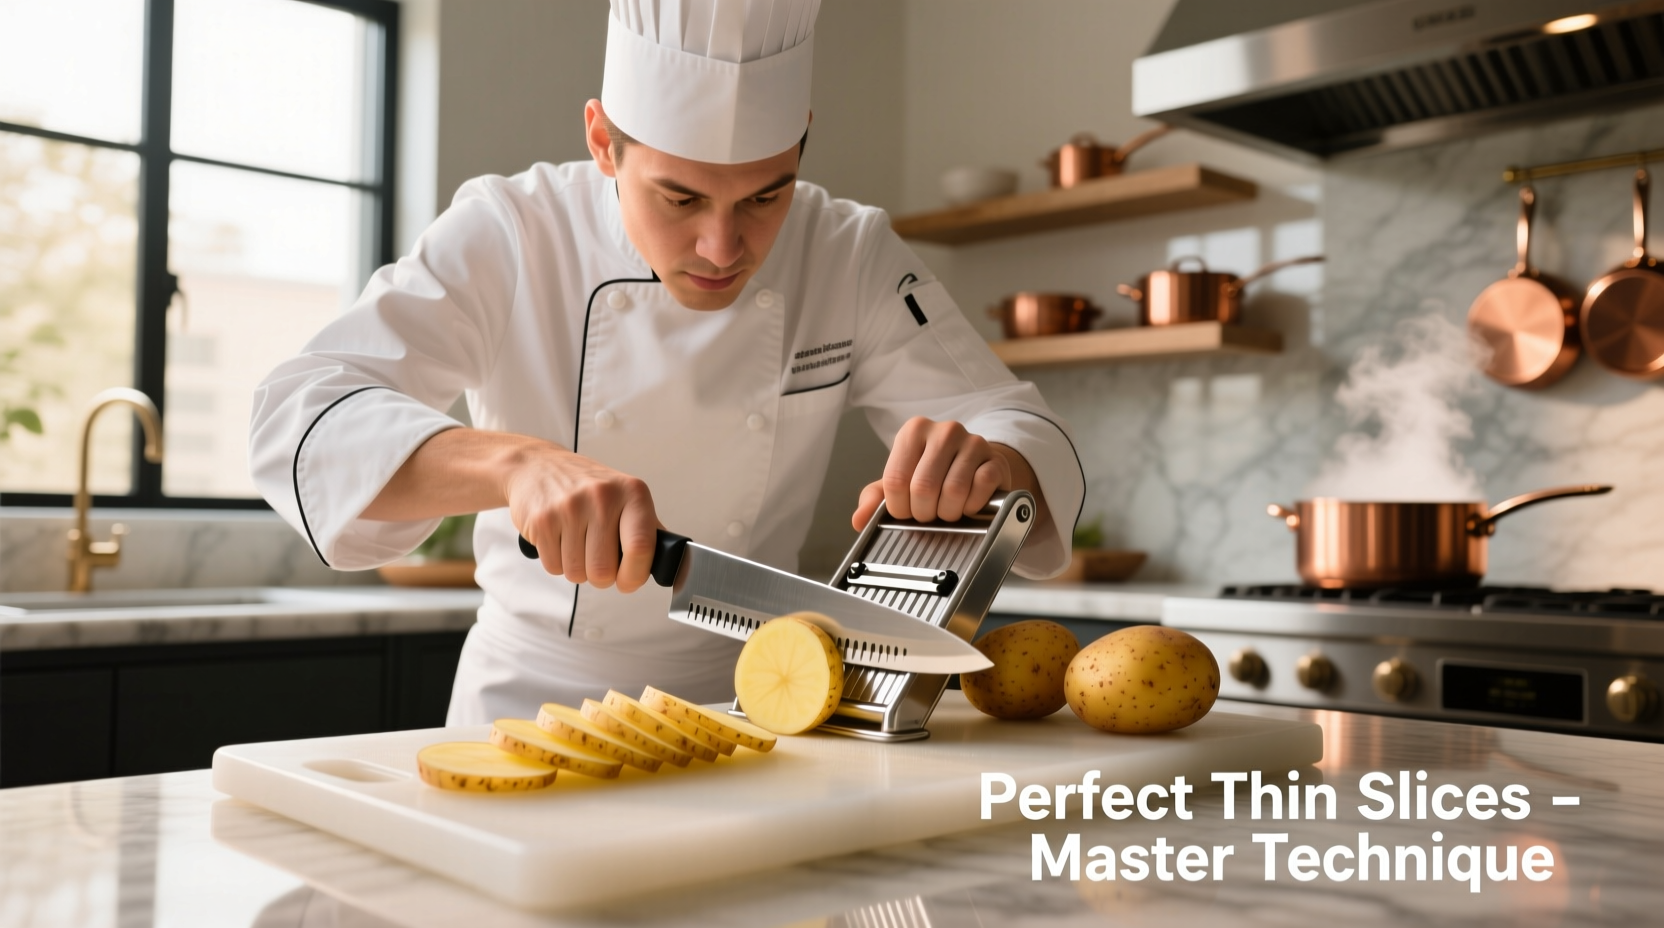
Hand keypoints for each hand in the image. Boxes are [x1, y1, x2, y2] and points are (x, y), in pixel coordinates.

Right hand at [502, 444, 660, 591]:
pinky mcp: (542, 520)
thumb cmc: (586, 486)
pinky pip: (554, 567)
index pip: (641, 547)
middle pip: (604, 571)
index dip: (634, 575)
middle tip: (598, 559)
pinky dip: (557, 562)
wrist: (537, 465)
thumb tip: (668, 560)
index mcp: (632, 492)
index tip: (628, 581)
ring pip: (577, 573)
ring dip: (578, 569)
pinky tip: (560, 539)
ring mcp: (569, 508)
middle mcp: (602, 497)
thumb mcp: (624, 495)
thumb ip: (646, 527)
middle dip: (602, 577)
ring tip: (577, 544)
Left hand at [852, 417, 1010, 527]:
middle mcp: (944, 431)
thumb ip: (876, 499)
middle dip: (923, 513)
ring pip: (953, 491)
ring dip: (948, 513)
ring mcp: (973, 443)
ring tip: (947, 510)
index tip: (906, 512)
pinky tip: (967, 504)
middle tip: (928, 514)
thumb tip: (859, 519)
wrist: (976, 468)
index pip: (896, 480)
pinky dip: (971, 507)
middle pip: (923, 488)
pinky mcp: (995, 460)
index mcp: (914, 431)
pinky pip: (980, 490)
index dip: (899, 508)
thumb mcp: (901, 483)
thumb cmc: (934, 475)